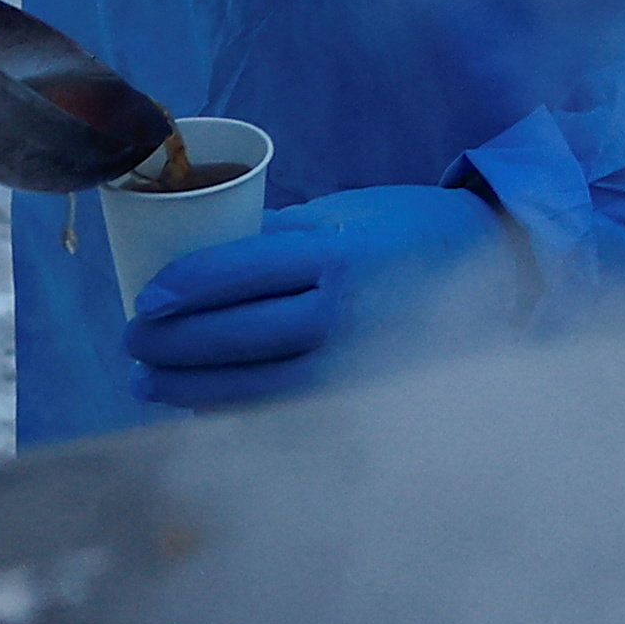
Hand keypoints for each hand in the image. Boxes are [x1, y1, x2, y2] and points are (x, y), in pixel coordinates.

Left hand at [122, 186, 531, 410]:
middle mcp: (341, 313)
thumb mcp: (343, 212)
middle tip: (131, 344)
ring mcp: (350, 364)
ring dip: (187, 387)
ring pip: (249, 385)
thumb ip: (278, 238)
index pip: (234, 274)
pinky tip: (200, 403)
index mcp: (335, 255)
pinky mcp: (358, 397)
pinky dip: (232, 409)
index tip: (143, 299)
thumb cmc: (406, 229)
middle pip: (232, 336)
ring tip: (147, 381)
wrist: (493, 270)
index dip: (179, 290)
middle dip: (169, 345)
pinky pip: (280, 411)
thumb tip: (200, 263)